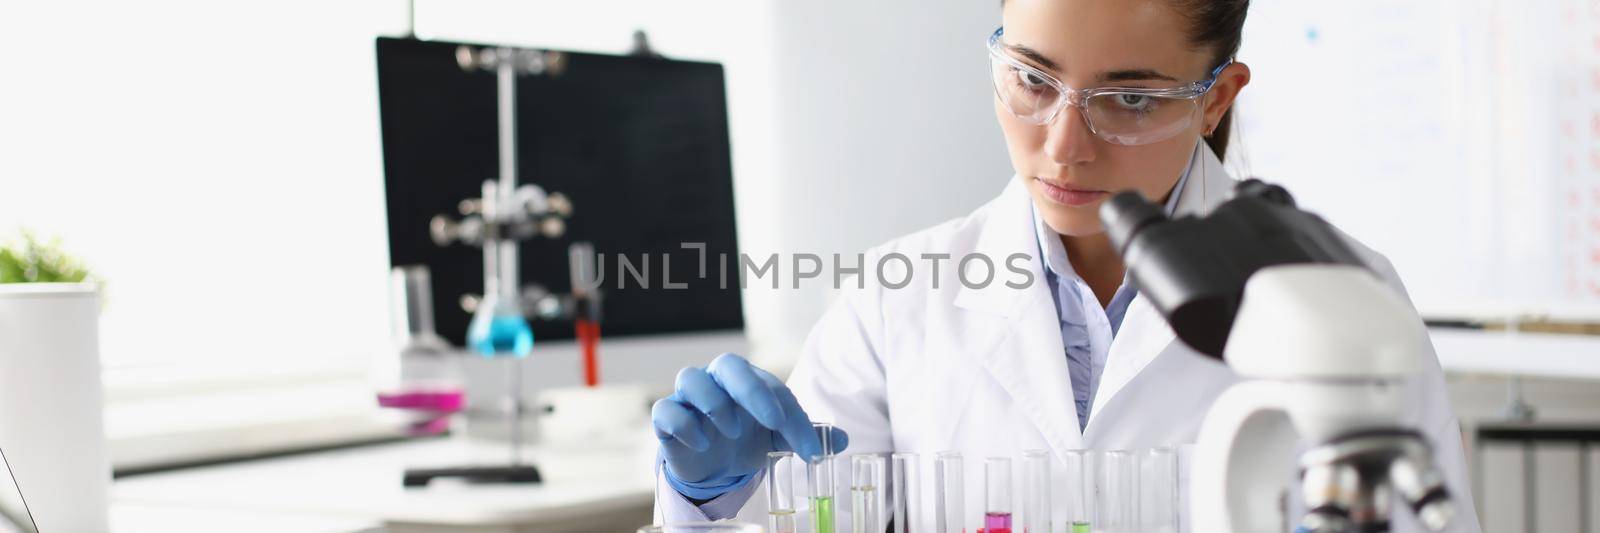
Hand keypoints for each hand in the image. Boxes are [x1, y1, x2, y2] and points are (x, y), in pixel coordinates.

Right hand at [652, 353, 848, 497]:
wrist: (714, 466)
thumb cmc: (747, 440)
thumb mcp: (779, 438)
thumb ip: (807, 435)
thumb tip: (841, 441)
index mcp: (746, 380)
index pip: (770, 386)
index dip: (792, 415)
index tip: (808, 447)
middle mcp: (715, 381)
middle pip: (727, 364)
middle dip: (751, 391)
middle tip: (772, 421)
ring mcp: (688, 398)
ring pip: (689, 378)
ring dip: (714, 403)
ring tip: (731, 431)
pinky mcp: (667, 419)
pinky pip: (666, 410)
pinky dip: (683, 424)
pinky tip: (702, 443)